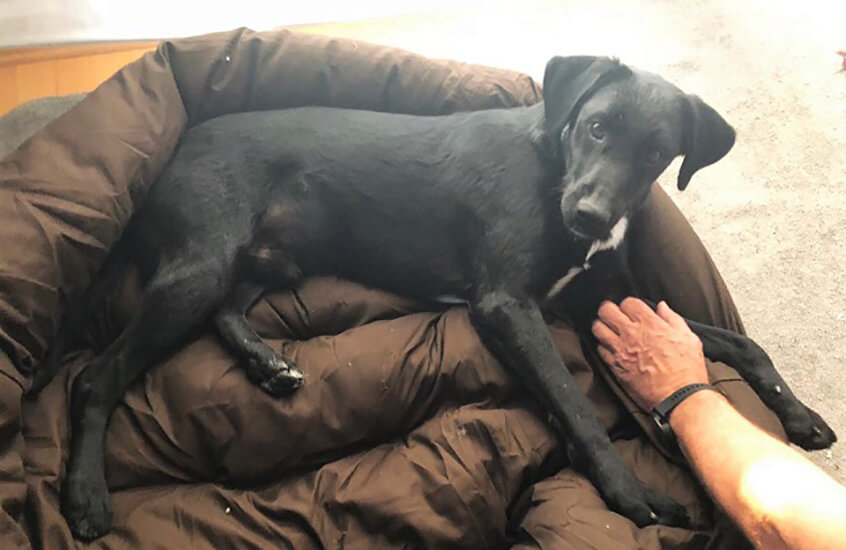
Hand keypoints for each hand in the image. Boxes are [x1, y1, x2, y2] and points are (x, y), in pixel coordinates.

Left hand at [591, 298, 707, 410]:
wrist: (679, 397)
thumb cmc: (687, 370)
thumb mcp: (689, 338)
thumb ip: (673, 319)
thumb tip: (662, 307)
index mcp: (651, 324)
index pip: (628, 302)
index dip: (628, 305)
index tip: (631, 311)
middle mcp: (632, 334)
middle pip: (607, 311)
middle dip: (608, 310)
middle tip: (612, 315)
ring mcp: (621, 350)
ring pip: (597, 329)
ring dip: (601, 327)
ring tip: (607, 330)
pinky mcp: (615, 366)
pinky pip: (599, 350)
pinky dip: (602, 347)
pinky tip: (610, 349)